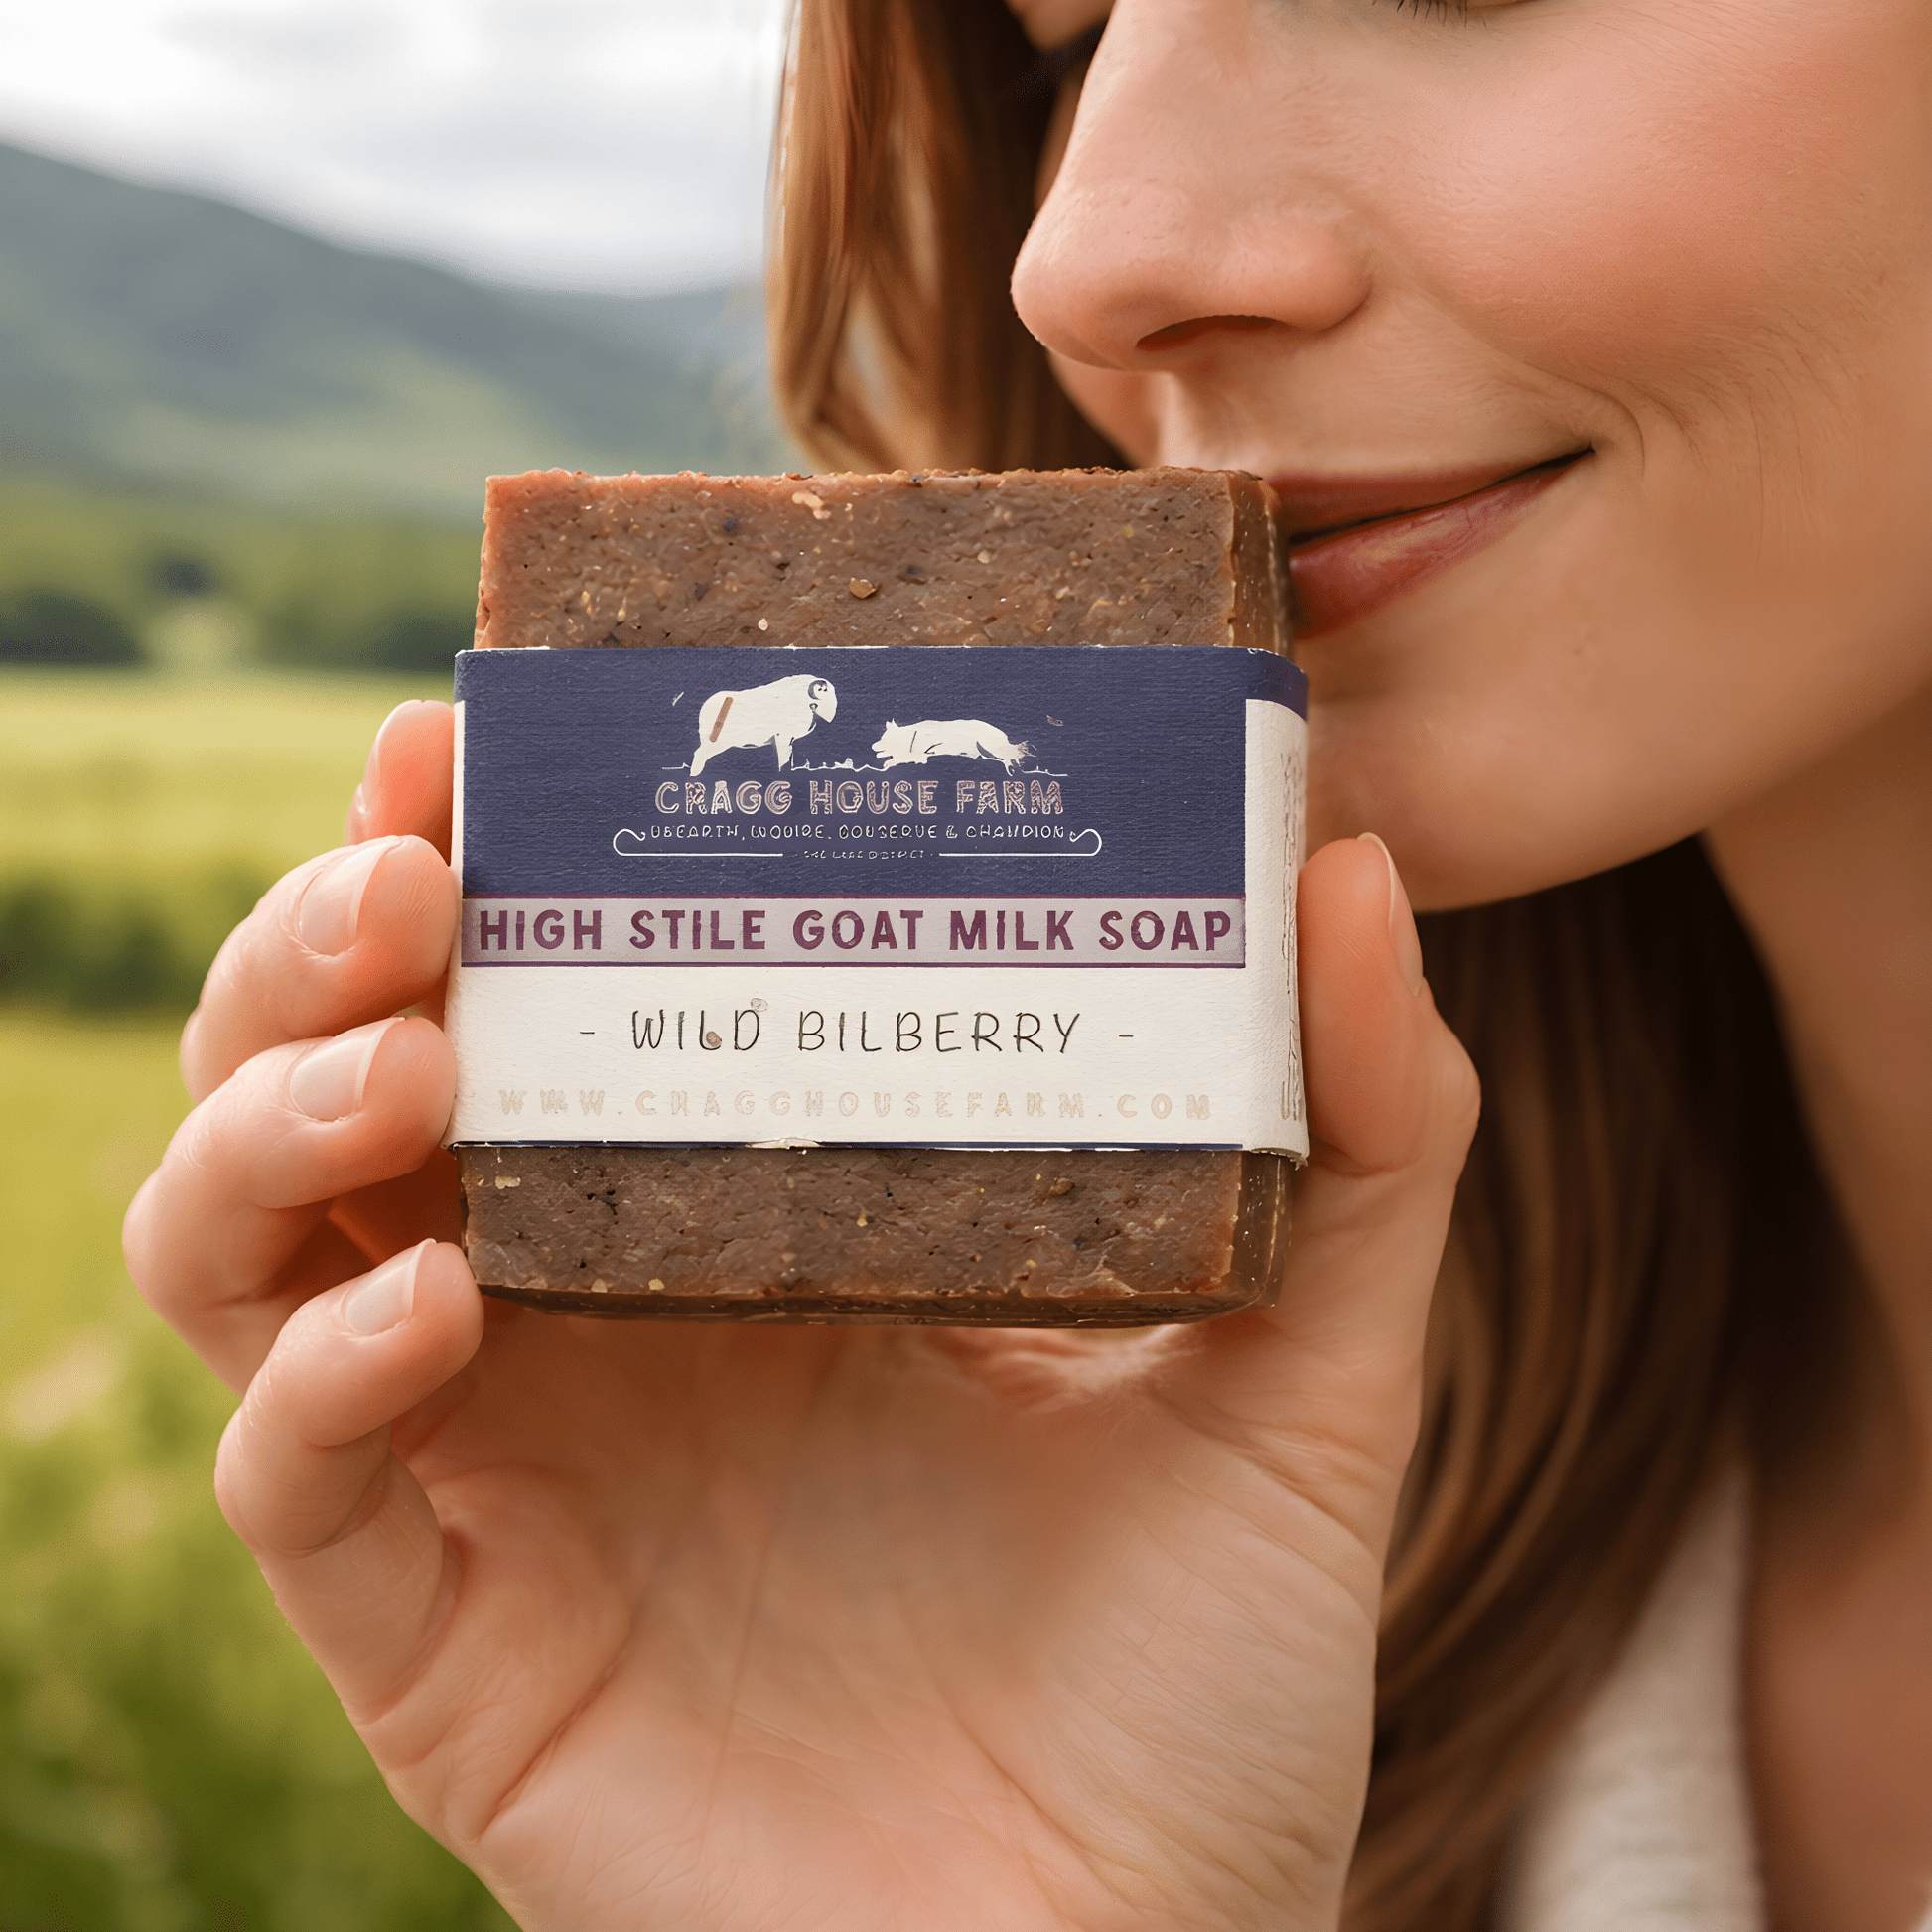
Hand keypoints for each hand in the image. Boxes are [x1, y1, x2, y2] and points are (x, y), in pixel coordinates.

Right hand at [126, 698, 1476, 1931]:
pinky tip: (440, 1298)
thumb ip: (1359, 1129)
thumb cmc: (1202, 1679)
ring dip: (273, 1109)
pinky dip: (318, 1368)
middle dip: (327, 938)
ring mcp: (499, 1472)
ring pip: (240, 1238)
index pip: (550, 980)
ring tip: (413, 1052)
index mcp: (748, 1210)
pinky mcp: (446, 1643)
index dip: (485, 845)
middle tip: (421, 865)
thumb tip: (1353, 861)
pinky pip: (288, 1477)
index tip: (491, 724)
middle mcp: (592, 1314)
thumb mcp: (1302, 1372)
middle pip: (342, 1068)